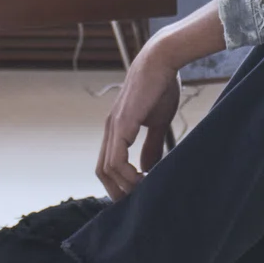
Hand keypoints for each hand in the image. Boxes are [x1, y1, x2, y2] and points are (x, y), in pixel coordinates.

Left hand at [95, 45, 181, 199]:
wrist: (161, 60)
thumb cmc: (161, 86)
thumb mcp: (158, 122)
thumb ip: (152, 145)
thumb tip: (148, 168)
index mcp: (117, 128)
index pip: (108, 163)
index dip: (119, 182)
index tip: (137, 193)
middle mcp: (110, 129)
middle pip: (102, 171)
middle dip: (117, 190)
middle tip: (136, 202)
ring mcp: (114, 127)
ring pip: (107, 168)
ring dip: (124, 185)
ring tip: (143, 191)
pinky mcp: (122, 124)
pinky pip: (116, 159)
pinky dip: (127, 174)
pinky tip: (143, 178)